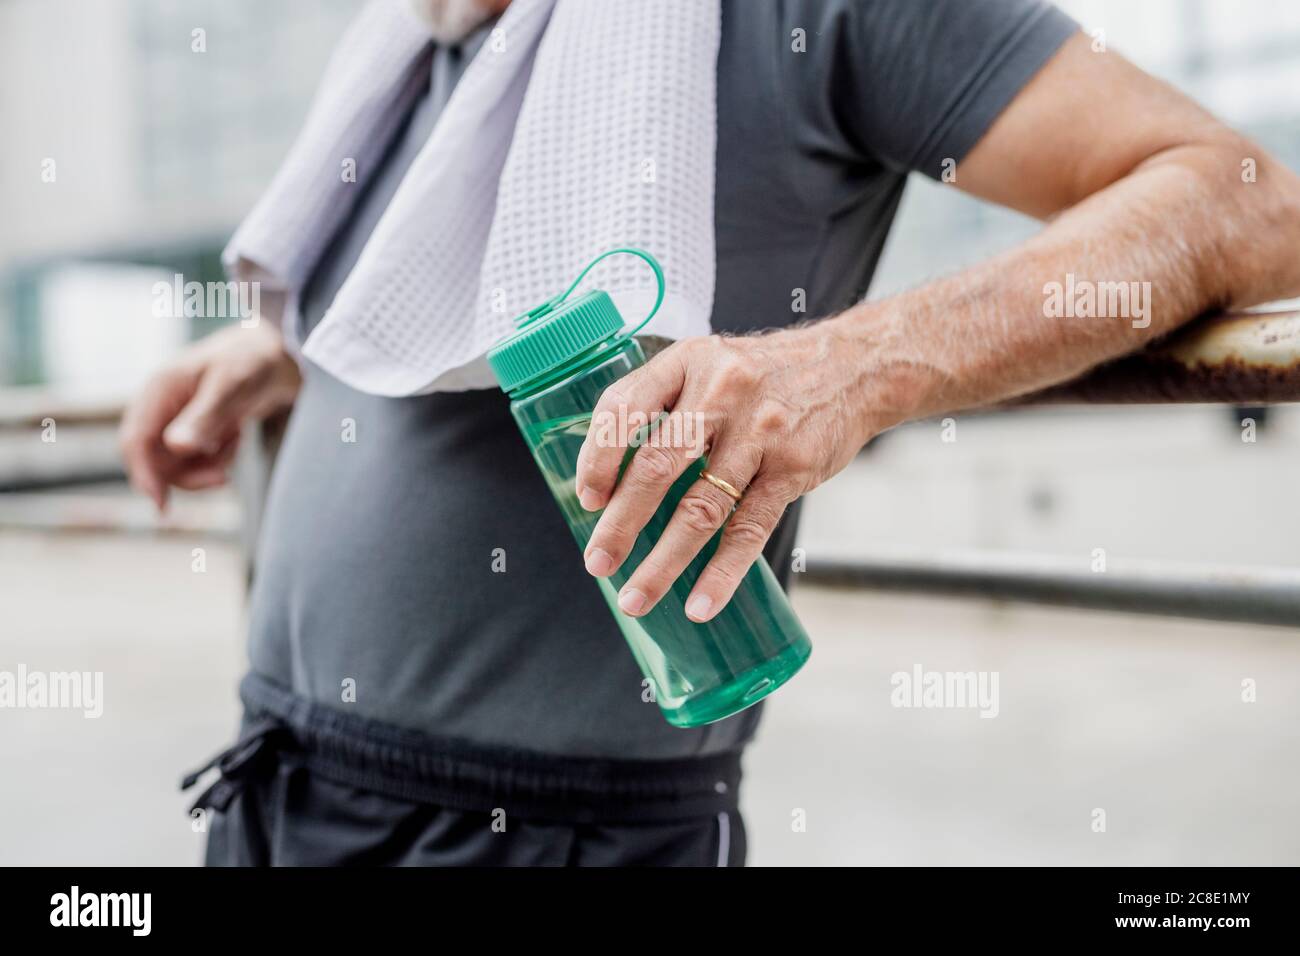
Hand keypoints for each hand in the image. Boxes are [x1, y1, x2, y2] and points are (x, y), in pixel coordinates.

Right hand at [119, 323, 300, 510]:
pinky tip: (236, 436)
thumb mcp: (231, 388)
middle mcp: (161, 406)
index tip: (162, 505)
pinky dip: (218, 458)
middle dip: (187, 474)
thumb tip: (176, 447)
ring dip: (207, 465)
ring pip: (177, 464)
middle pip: (154, 460)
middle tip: (223, 478)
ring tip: (234, 442)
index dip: (143, 474)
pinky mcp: (195, 428)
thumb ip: (204, 417)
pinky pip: (197, 459)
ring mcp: (177, 418)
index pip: (135, 440)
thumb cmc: (252, 361)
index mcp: (159, 390)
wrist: (278, 353)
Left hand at [574, 325, 883, 621]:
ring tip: (636, 597)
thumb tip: (605, 477)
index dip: (598, 458)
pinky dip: (722, 573)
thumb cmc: (763, 375)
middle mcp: (721, 392)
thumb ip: (659, 405)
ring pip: (701, 509)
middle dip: (621, 522)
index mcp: (687, 362)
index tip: (588, 498)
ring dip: (663, 562)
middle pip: (657, 466)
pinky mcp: (793, 468)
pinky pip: (750, 529)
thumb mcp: (707, 364)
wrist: (853, 368)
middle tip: (598, 562)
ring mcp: (760, 432)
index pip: (625, 409)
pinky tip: (700, 604)